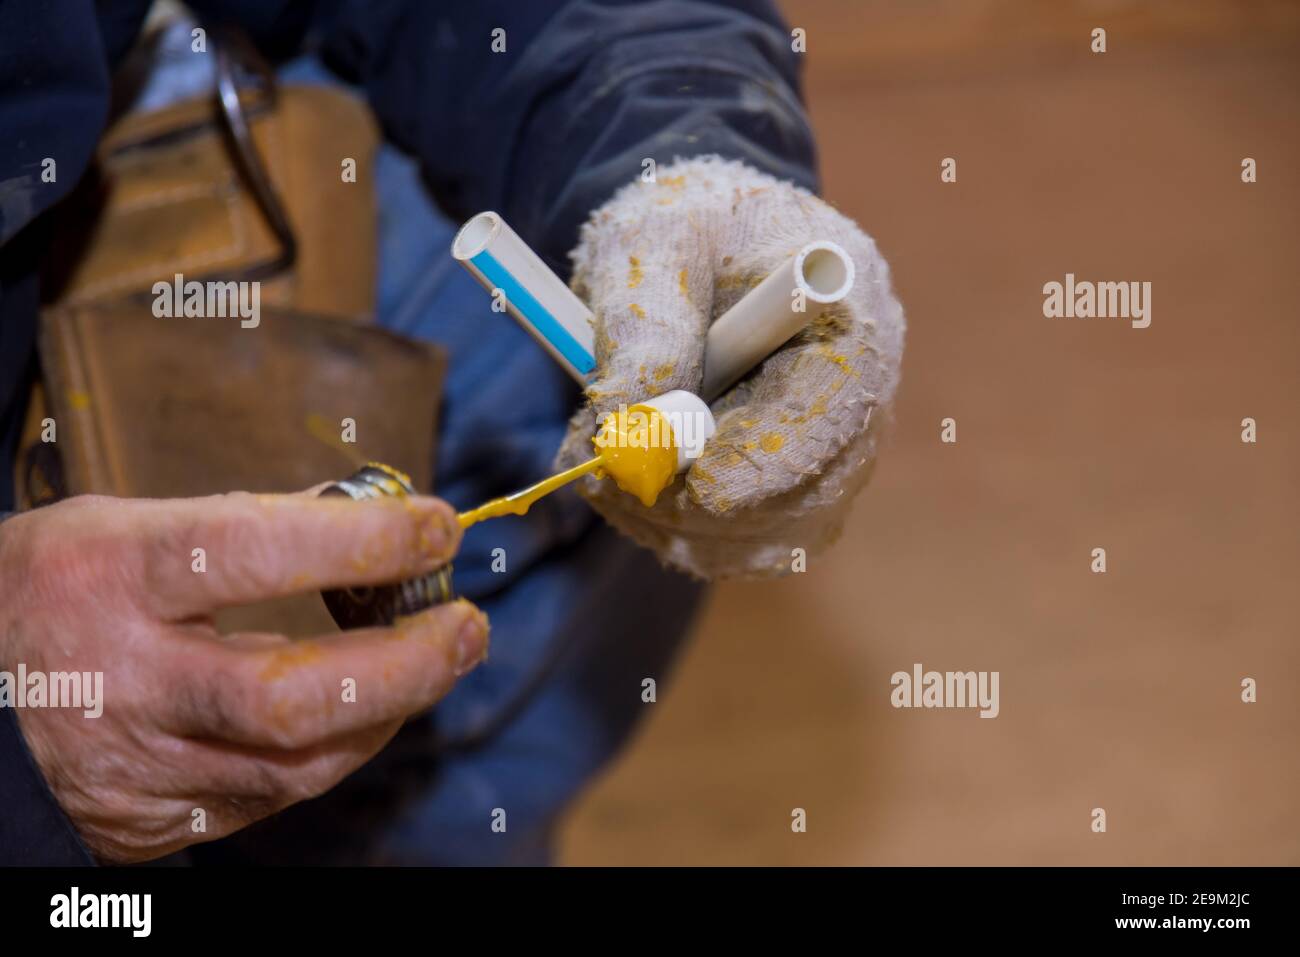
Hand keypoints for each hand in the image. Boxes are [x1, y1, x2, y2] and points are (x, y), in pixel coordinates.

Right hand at [0, 491, 487, 861]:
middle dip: (404, 665)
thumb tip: (362, 520)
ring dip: (389, 711)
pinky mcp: (151, 821)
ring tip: (438, 658)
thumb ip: (239, 527)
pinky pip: (272, 797)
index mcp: (112, 576)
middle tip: (465, 625)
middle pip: (288, 698)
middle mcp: (126, 680)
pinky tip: (369, 709)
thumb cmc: (47, 593)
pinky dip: (336, 750)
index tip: (435, 527)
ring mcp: (138, 765)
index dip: (360, 540)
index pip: (252, 551)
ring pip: (295, 766)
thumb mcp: (118, 527)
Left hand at [559, 156, 904, 577]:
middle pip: (810, 494)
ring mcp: (830, 452)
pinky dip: (677, 534)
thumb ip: (643, 320)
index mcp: (846, 317)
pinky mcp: (791, 489)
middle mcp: (858, 396)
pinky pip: (745, 547)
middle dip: (703, 505)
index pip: (836, 412)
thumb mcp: (650, 241)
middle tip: (613, 478)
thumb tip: (627, 418)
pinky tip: (628, 489)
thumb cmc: (680, 224)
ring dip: (677, 525)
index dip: (771, 462)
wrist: (695, 241)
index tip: (699, 487)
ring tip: (604, 470)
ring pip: (771, 537)